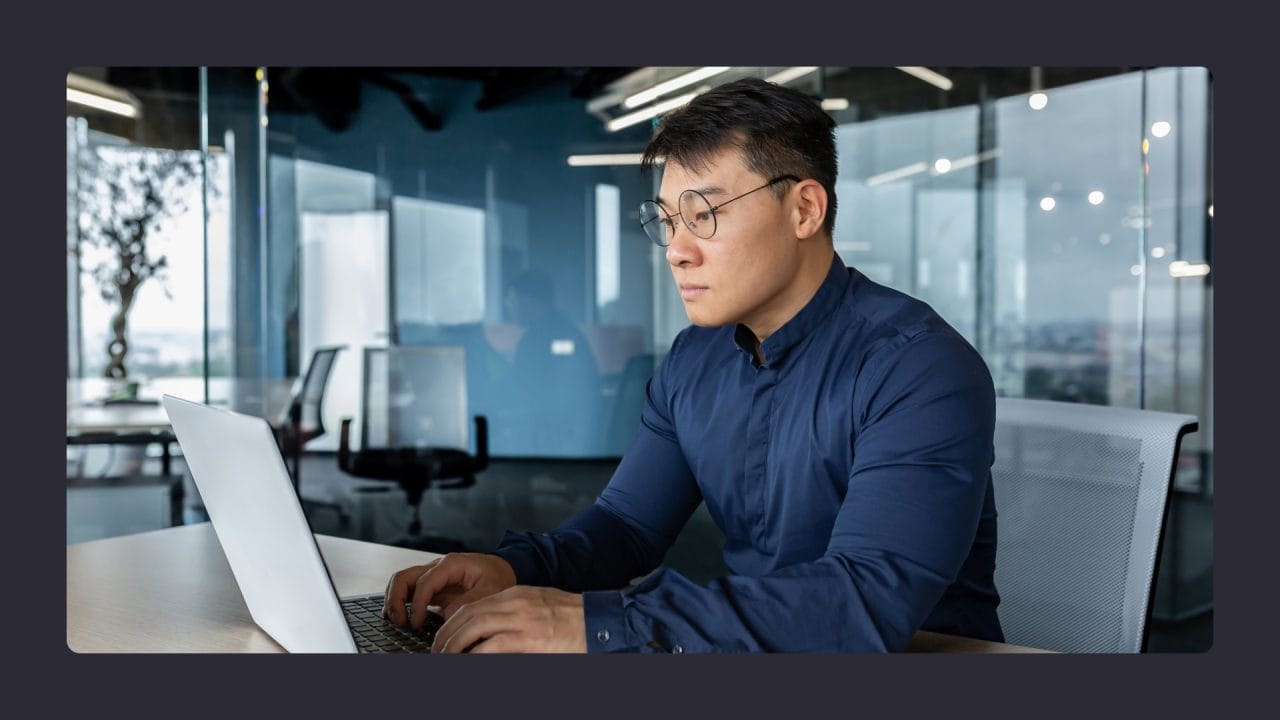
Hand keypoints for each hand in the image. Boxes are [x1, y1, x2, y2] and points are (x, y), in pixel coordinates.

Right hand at [382, 553, 516, 629]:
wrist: (503, 570)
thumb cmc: (498, 577)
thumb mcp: (492, 589)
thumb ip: (469, 601)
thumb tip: (447, 616)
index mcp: (451, 564)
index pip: (425, 582)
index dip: (418, 604)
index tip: (416, 623)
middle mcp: (438, 567)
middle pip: (404, 577)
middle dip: (396, 599)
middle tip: (399, 621)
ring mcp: (433, 576)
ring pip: (402, 582)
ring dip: (394, 600)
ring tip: (396, 621)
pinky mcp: (433, 587)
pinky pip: (409, 591)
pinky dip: (401, 603)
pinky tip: (400, 618)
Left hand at [432, 585, 586, 652]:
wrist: (598, 620)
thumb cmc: (573, 617)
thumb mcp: (539, 606)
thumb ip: (514, 614)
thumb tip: (490, 635)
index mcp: (516, 594)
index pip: (473, 605)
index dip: (453, 623)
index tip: (444, 637)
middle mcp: (514, 603)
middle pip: (467, 614)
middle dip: (447, 635)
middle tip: (437, 652)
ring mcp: (520, 620)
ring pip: (473, 627)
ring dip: (454, 645)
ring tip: (445, 659)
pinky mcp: (527, 639)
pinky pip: (491, 647)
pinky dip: (474, 657)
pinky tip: (467, 663)